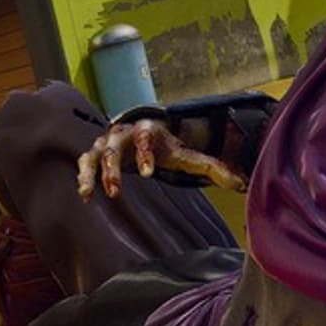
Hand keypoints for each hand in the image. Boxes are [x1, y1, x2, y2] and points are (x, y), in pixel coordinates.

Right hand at [76, 118, 246, 200]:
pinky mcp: (95, 153)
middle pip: (114, 147)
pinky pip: (84, 163)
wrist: (143, 134)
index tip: (147, 174)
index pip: (144, 139)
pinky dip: (83, 177)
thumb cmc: (166, 147)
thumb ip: (212, 168)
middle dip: (112, 169)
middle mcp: (123, 133)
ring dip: (93, 174)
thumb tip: (242, 184)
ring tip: (91, 194)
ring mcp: (107, 142)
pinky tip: (85, 195)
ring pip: (95, 154)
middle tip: (116, 191)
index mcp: (148, 131)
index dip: (144, 154)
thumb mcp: (187, 156)